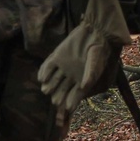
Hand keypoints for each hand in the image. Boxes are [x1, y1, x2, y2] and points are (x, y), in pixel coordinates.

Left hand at [37, 0, 130, 119]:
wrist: (94, 32)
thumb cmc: (98, 48)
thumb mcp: (96, 61)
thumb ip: (90, 73)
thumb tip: (84, 86)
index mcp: (82, 81)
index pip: (75, 96)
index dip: (71, 102)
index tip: (67, 109)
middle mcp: (71, 77)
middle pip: (62, 90)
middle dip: (58, 96)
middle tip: (55, 101)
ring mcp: (63, 68)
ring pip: (53, 81)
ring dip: (49, 86)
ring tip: (46, 90)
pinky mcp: (56, 57)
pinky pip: (48, 67)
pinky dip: (44, 72)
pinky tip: (41, 78)